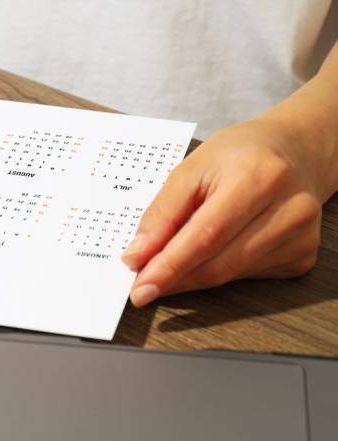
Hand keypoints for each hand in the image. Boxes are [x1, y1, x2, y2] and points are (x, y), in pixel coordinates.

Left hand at [121, 117, 329, 306]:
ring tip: (169, 268)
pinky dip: (218, 271)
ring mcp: (301, 236)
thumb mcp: (191, 169)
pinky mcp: (302, 255)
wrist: (293, 152)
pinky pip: (246, 276)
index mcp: (259, 177)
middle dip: (174, 278)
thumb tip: (138, 256)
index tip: (140, 287)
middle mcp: (290, 209)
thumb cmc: (239, 156)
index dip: (170, 265)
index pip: (206, 234)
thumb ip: (162, 214)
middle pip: (219, 262)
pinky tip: (210, 255)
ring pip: (230, 275)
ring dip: (192, 278)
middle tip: (142, 287)